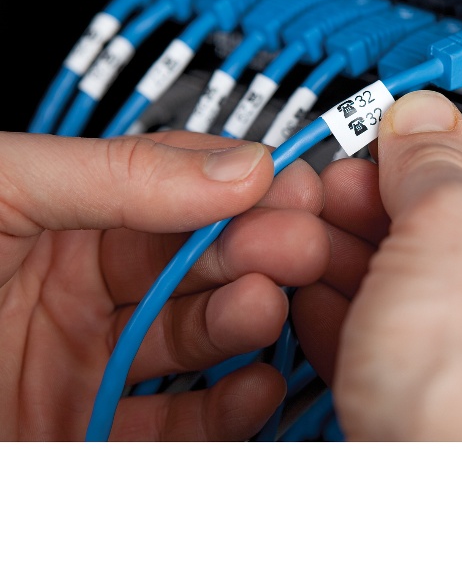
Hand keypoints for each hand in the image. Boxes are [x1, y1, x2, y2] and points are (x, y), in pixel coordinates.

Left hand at [0, 131, 328, 440]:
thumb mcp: (4, 189)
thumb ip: (120, 172)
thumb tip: (237, 167)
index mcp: (69, 212)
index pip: (181, 189)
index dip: (242, 186)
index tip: (293, 188)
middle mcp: (87, 283)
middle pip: (201, 262)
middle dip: (257, 250)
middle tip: (299, 247)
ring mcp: (92, 356)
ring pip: (197, 336)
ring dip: (246, 321)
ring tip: (264, 308)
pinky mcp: (87, 427)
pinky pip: (175, 424)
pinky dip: (226, 409)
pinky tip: (255, 385)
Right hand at [291, 90, 461, 440]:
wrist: (447, 544)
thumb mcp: (458, 235)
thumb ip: (435, 165)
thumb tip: (421, 121)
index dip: (450, 147)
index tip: (394, 135)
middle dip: (387, 207)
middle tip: (336, 185)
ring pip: (423, 295)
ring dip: (358, 257)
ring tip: (306, 229)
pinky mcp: (450, 426)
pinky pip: (400, 351)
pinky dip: (353, 318)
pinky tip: (311, 289)